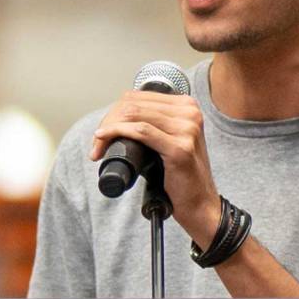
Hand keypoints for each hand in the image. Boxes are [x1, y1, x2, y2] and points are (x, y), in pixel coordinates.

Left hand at [89, 90, 220, 245]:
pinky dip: (117, 132)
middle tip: (98, 141)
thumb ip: (153, 123)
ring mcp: (188, 130)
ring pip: (134, 115)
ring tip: (99, 146)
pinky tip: (104, 139)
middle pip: (133, 104)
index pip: (138, 96)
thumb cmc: (180, 173)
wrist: (199, 201)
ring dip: (108, 128)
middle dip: (109, 120)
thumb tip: (117, 116)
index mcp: (188, 106)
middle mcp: (191, 113)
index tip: (104, 130)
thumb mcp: (170, 139)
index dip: (114, 111)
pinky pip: (141, 132)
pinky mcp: (180, 148)